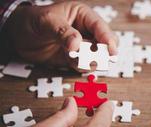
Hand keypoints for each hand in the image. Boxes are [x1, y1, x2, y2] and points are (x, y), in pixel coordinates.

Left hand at [3, 1, 117, 68]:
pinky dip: (79, 67)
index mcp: (83, 16)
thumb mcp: (46, 21)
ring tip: (72, 57)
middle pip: (105, 44)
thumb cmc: (32, 21)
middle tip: (93, 58)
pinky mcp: (76, 58)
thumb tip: (77, 44)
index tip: (111, 51)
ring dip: (88, 61)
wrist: (19, 36)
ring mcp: (82, 46)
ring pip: (97, 57)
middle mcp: (86, 31)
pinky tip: (68, 60)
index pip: (100, 26)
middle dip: (101, 52)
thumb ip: (63, 31)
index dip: (108, 39)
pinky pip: (85, 66)